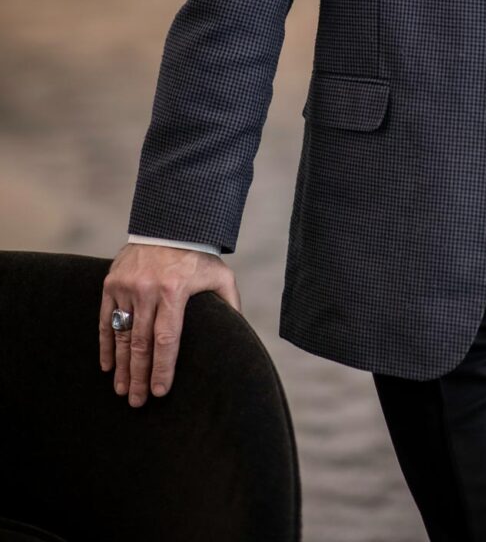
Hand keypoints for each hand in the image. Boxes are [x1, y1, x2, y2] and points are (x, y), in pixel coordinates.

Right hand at [99, 243, 241, 407]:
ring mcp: (127, 286)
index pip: (167, 339)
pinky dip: (106, 344)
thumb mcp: (220, 275)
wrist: (170, 223)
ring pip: (122, 336)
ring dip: (121, 367)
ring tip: (122, 390)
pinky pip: (106, 320)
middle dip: (139, 376)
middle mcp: (148, 290)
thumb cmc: (198, 255)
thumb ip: (229, 304)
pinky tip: (108, 366)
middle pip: (141, 344)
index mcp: (175, 290)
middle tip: (137, 402)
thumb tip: (238, 335)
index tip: (160, 392)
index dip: (162, 368)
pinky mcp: (111, 282)